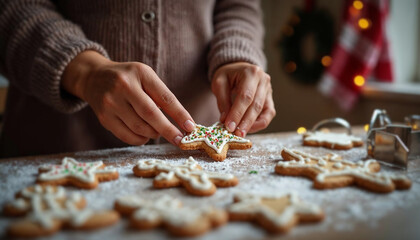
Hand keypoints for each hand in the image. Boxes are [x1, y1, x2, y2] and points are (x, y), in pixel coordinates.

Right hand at [61, 51, 195, 145]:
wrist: (94, 78)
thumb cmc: (128, 79)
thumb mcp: (145, 77)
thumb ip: (160, 95)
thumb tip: (181, 122)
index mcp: (140, 73)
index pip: (164, 97)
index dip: (179, 113)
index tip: (190, 127)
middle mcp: (123, 86)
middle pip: (151, 114)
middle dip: (168, 130)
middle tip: (180, 140)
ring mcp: (111, 102)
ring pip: (139, 128)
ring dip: (154, 134)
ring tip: (159, 132)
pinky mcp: (104, 118)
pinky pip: (127, 136)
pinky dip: (140, 139)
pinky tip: (145, 135)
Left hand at [211, 62, 275, 136]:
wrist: (238, 69)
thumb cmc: (228, 75)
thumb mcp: (219, 83)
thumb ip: (222, 101)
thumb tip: (225, 120)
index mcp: (251, 72)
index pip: (245, 96)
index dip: (237, 113)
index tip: (229, 127)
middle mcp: (263, 80)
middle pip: (256, 105)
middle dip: (245, 122)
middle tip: (236, 134)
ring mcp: (269, 90)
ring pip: (264, 111)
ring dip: (252, 125)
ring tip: (241, 133)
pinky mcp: (270, 98)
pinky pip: (268, 114)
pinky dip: (259, 123)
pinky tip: (248, 128)